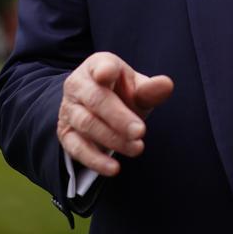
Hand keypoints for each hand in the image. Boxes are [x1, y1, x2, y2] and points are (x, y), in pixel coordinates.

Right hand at [57, 52, 173, 176]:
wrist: (98, 110)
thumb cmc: (122, 94)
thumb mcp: (137, 89)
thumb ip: (150, 90)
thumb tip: (167, 85)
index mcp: (98, 65)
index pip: (100, 65)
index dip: (104, 70)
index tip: (107, 74)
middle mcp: (78, 84)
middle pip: (95, 99)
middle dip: (118, 117)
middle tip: (141, 131)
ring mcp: (69, 109)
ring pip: (87, 124)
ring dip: (113, 138)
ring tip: (137, 148)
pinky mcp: (65, 133)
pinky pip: (77, 148)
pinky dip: (95, 160)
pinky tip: (114, 168)